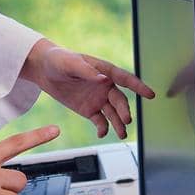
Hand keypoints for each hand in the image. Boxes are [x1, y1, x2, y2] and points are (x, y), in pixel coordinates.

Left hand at [22, 40, 153, 138]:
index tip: (150, 94)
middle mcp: (105, 86)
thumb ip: (87, 71)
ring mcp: (98, 99)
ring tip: (122, 134)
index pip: (125, 79)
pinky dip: (103, 128)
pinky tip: (102, 133)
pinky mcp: (88, 109)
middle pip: (120, 100)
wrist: (43, 70)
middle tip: (126, 120)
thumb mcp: (70, 63)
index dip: (139, 87)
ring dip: (118, 123)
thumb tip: (104, 79)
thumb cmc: (58, 60)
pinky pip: (100, 121)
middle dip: (124, 111)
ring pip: (113, 113)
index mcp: (104, 71)